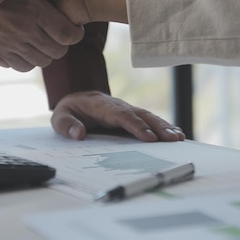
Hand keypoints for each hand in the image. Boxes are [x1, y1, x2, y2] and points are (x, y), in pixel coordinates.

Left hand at [50, 91, 184, 141]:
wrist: (76, 99)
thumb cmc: (69, 111)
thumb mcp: (60, 117)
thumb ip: (67, 125)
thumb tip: (79, 134)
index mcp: (101, 106)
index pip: (121, 115)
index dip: (135, 125)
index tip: (149, 137)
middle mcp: (118, 106)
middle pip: (140, 115)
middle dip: (157, 127)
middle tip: (172, 139)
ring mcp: (127, 110)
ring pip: (148, 116)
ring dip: (164, 126)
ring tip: (179, 138)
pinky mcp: (132, 116)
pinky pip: (149, 120)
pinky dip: (163, 126)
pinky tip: (177, 134)